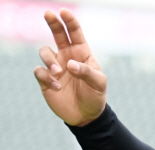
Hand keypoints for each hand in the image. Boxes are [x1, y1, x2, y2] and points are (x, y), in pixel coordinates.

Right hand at [33, 8, 106, 126]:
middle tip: (48, 14)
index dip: (70, 22)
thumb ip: (87, 72)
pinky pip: (39, 71)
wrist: (86, 116)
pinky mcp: (46, 80)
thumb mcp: (99, 84)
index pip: (75, 34)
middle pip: (57, 34)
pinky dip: (46, 77)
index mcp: (82, 54)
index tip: (64, 12)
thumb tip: (69, 63)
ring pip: (44, 52)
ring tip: (59, 73)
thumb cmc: (95, 97)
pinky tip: (56, 87)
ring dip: (49, 60)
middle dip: (53, 23)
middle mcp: (67, 57)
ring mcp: (55, 67)